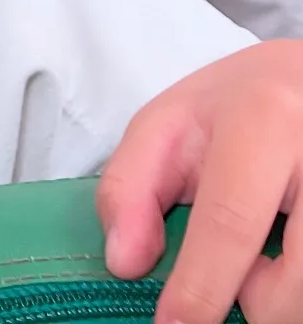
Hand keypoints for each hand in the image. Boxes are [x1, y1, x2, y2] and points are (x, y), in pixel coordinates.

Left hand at [99, 40, 302, 323]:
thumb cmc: (242, 106)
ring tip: (272, 261)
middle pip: (296, 284)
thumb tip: (124, 262)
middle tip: (238, 272)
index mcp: (264, 120)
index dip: (200, 289)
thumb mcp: (170, 123)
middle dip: (259, 304)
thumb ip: (130, 186)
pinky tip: (295, 257)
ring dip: (290, 301)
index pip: (231, 222)